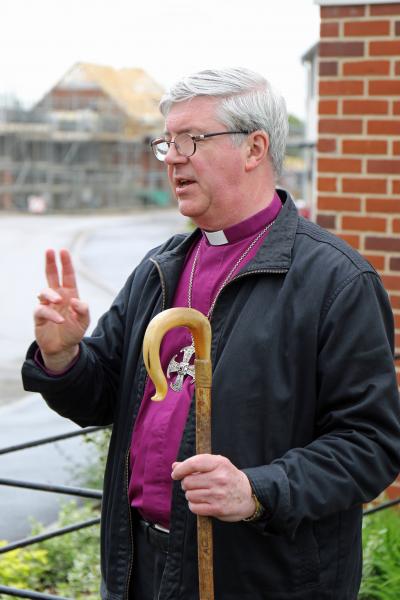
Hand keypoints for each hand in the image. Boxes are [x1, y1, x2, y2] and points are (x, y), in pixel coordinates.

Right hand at [34, 249, 89, 371]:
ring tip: (59, 301)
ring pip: (44, 292)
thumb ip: (83, 310)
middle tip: (49, 250)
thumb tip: (74, 300)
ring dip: (51, 294)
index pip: (67, 276)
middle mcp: (57, 297)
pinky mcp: (39, 316)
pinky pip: (41, 310)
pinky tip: (59, 320)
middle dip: (50, 263)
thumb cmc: (74, 331)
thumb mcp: (84, 321)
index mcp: (69, 294)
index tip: (63, 251)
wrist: (63, 348)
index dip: (65, 264)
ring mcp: (47, 305)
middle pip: (51, 276)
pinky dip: (50, 314)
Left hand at [171, 454, 255, 521]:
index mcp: (219, 463)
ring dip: (190, 495)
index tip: (175, 473)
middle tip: (193, 484)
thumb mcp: (216, 465)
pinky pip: (194, 507)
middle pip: (188, 481)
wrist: (248, 495)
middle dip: (186, 484)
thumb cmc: (228, 477)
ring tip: (199, 493)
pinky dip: (194, 505)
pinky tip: (201, 502)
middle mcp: (219, 478)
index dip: (181, 469)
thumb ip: (196, 464)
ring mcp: (218, 494)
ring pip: (189, 495)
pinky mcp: (217, 509)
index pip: (194, 463)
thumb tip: (175, 466)